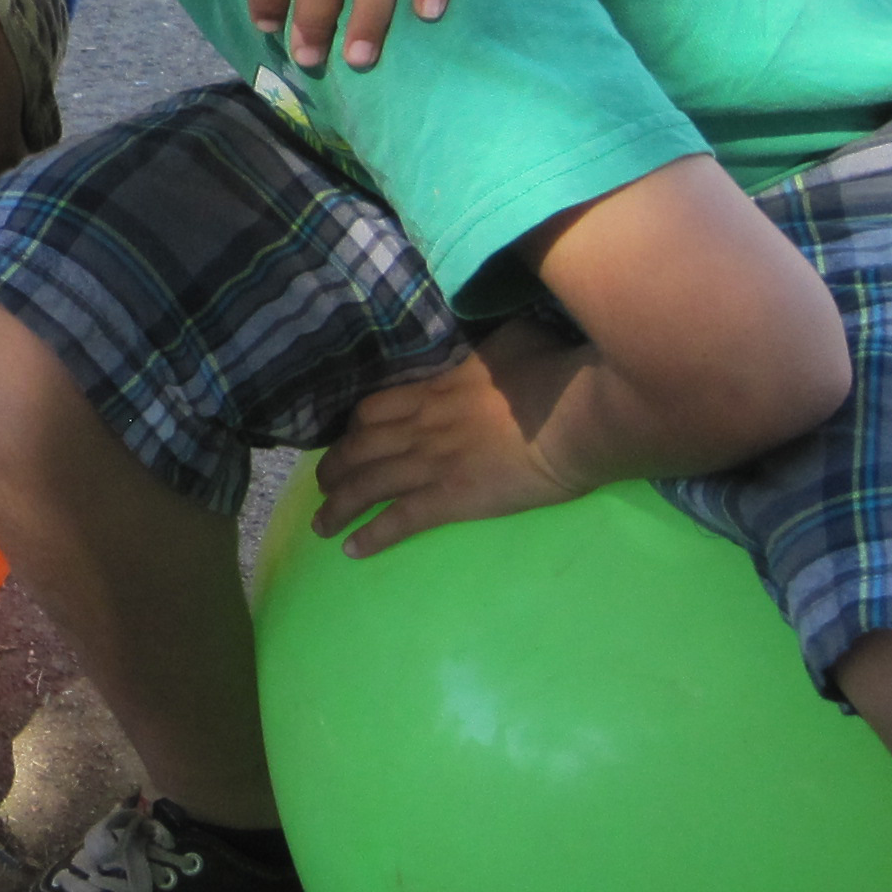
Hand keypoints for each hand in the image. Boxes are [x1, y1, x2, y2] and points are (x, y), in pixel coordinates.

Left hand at [313, 321, 585, 557]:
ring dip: (338, 507)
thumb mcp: (511, 340)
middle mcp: (420, 427)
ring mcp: (431, 464)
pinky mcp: (451, 499)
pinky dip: (372, 536)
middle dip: (334, 468)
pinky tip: (351, 551)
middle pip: (360, 448)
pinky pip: (400, 520)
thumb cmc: (550, 373)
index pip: (374, 409)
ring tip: (320, 524)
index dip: (354, 428)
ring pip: (368, 486)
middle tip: (320, 483)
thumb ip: (489, 346)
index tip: (347, 439)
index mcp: (432, 390)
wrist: (571, 415)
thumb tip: (493, 343)